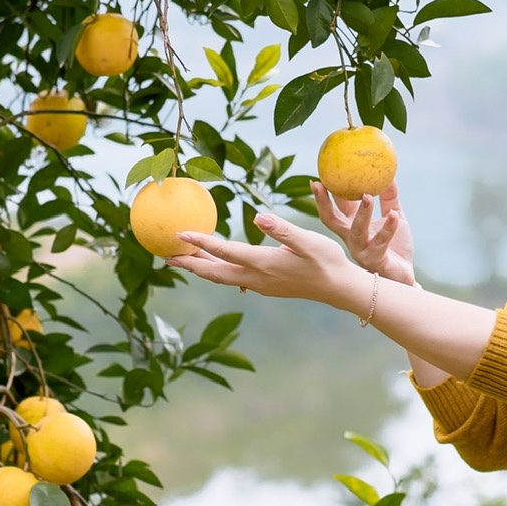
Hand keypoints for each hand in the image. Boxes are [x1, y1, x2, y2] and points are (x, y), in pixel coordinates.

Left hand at [166, 209, 367, 308]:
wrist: (339, 288)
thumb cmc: (326, 261)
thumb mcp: (307, 240)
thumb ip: (281, 229)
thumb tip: (258, 217)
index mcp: (262, 263)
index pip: (224, 251)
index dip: (200, 242)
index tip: (180, 234)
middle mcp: (256, 278)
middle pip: (214, 272)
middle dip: (190, 264)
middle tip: (167, 256)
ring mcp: (260, 285)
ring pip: (222, 278)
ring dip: (202, 269)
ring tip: (183, 261)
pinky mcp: (266, 286)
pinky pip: (233, 279)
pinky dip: (218, 271)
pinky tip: (215, 265)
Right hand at [311, 180, 415, 285]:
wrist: (403, 276)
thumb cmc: (395, 247)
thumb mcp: (393, 216)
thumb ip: (390, 198)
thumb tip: (389, 175)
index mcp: (353, 227)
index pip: (336, 207)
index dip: (325, 193)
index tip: (318, 177)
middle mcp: (352, 238)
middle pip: (331, 220)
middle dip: (323, 202)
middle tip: (320, 184)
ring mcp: (361, 250)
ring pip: (356, 231)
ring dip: (361, 213)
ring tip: (367, 196)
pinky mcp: (375, 260)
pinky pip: (380, 243)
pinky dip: (387, 228)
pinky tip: (393, 216)